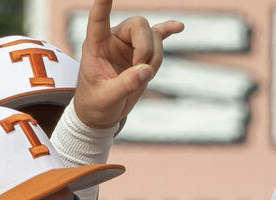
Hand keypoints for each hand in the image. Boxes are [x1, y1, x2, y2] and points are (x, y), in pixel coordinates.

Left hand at [72, 0, 182, 129]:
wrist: (102, 113)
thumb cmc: (96, 103)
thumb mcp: (106, 99)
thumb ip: (125, 85)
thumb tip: (146, 71)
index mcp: (96, 44)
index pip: (99, 18)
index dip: (103, 3)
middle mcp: (114, 39)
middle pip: (138, 25)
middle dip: (146, 48)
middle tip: (141, 69)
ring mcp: (130, 44)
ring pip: (153, 37)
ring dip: (155, 57)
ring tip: (145, 76)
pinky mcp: (142, 53)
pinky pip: (158, 36)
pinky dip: (168, 31)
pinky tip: (179, 27)